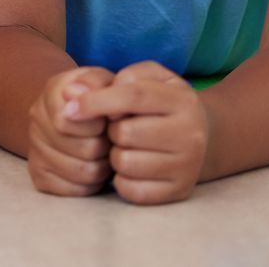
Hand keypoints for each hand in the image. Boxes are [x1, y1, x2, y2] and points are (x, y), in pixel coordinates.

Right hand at [25, 65, 113, 196]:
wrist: (74, 114)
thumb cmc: (98, 98)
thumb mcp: (103, 82)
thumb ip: (97, 83)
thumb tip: (79, 95)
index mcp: (51, 92)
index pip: (70, 121)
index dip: (99, 124)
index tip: (107, 119)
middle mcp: (36, 120)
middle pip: (85, 150)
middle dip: (105, 147)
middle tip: (109, 140)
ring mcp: (34, 149)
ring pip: (83, 173)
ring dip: (102, 167)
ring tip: (103, 154)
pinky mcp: (39, 175)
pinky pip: (75, 191)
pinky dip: (90, 184)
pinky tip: (91, 167)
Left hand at [78, 61, 209, 204]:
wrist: (198, 137)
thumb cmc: (160, 102)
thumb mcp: (149, 78)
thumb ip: (116, 77)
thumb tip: (72, 91)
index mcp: (183, 100)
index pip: (133, 96)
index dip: (96, 101)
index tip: (69, 108)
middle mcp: (191, 134)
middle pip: (125, 133)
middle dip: (111, 130)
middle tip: (120, 128)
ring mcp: (188, 166)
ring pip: (125, 163)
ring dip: (115, 155)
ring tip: (128, 147)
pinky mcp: (178, 191)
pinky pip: (131, 190)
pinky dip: (122, 180)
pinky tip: (133, 168)